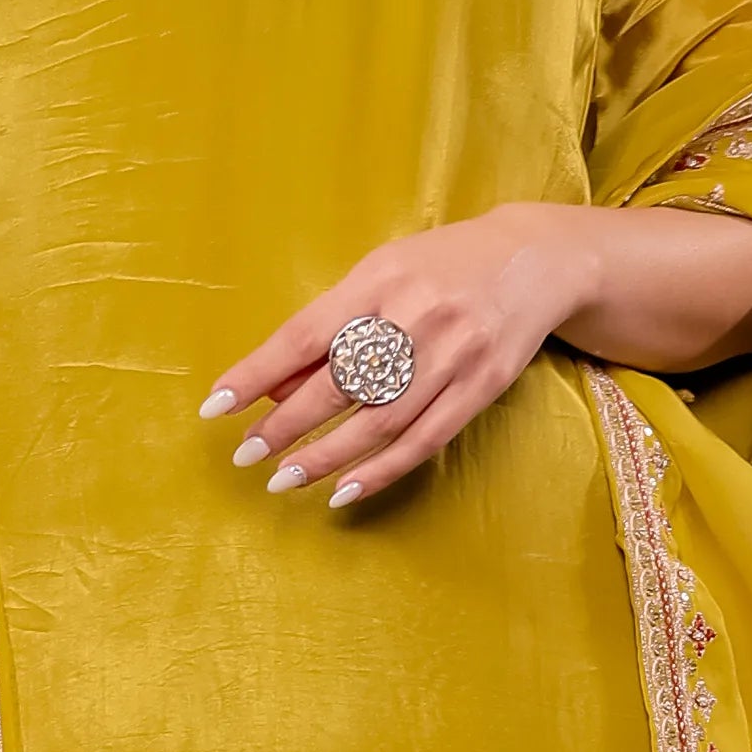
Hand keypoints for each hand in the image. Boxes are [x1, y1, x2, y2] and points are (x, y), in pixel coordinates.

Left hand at [202, 207, 595, 506]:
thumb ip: (330, 327)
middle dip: (285, 426)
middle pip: (339, 385)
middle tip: (247, 455)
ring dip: (326, 458)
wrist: (534, 261)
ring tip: (283, 480)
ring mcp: (453, 355)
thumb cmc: (439, 267)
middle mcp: (416, 316)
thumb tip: (271, 388)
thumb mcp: (380, 275)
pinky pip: (424, 441)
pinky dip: (380, 471)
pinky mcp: (482, 387)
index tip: (216, 406)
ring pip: (379, 422)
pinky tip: (344, 490)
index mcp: (380, 279)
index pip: (304, 335)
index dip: (256, 373)